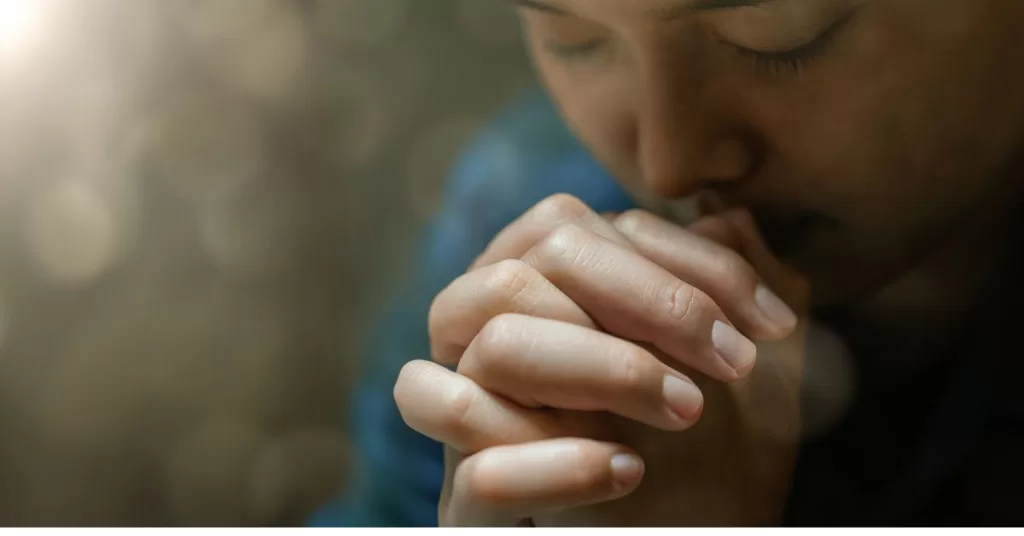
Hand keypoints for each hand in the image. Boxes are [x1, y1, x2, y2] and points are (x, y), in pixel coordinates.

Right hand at [394, 194, 809, 525]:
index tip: (767, 323)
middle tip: (731, 364)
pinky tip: (630, 472)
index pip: (572, 229)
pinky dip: (557, 466)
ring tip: (686, 411)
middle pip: (524, 270)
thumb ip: (735, 289)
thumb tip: (726, 213)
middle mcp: (483, 347)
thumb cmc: (720, 459)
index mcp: (534, 297)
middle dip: (647, 306)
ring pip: (494, 348)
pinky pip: (478, 471)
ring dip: (605, 367)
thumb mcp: (749, 371)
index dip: (680, 262)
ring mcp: (468, 426)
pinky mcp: (465, 507)